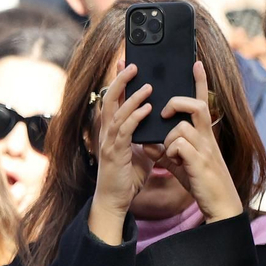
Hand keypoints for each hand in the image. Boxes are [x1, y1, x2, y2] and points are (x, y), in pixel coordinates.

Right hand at [88, 64, 155, 244]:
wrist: (115, 201)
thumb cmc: (126, 178)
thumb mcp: (140, 152)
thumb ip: (146, 138)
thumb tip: (159, 127)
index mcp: (112, 131)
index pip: (114, 100)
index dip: (119, 82)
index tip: (126, 64)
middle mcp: (107, 133)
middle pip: (109, 99)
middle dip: (120, 80)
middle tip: (132, 64)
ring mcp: (109, 142)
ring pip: (117, 112)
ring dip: (132, 96)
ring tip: (147, 84)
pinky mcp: (115, 153)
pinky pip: (125, 130)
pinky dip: (135, 117)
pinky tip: (147, 108)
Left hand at [158, 61, 243, 223]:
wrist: (218, 202)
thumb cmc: (199, 180)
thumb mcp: (179, 162)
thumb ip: (164, 150)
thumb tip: (146, 141)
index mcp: (203, 133)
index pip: (201, 102)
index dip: (200, 82)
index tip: (195, 63)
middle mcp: (207, 136)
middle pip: (196, 105)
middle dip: (176, 104)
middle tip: (163, 115)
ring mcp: (205, 147)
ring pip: (180, 128)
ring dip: (169, 141)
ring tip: (172, 157)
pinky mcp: (200, 161)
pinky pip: (179, 146)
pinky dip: (171, 154)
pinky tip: (176, 165)